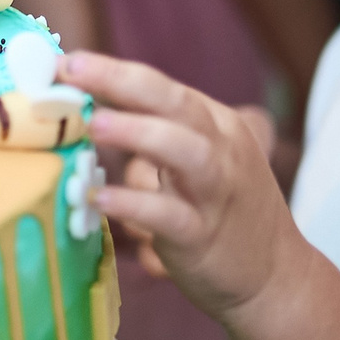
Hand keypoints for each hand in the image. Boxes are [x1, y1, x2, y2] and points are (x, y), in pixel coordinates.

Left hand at [63, 51, 302, 323]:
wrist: (276, 278)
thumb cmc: (222, 213)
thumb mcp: (196, 163)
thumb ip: (152, 137)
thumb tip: (84, 114)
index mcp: (215, 125)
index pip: (160, 87)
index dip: (111, 70)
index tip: (63, 61)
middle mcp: (221, 149)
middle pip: (174, 103)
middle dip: (121, 80)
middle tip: (71, 70)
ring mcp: (216, 193)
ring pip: (184, 151)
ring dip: (138, 133)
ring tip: (93, 125)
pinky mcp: (204, 237)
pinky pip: (170, 216)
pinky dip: (136, 204)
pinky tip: (101, 198)